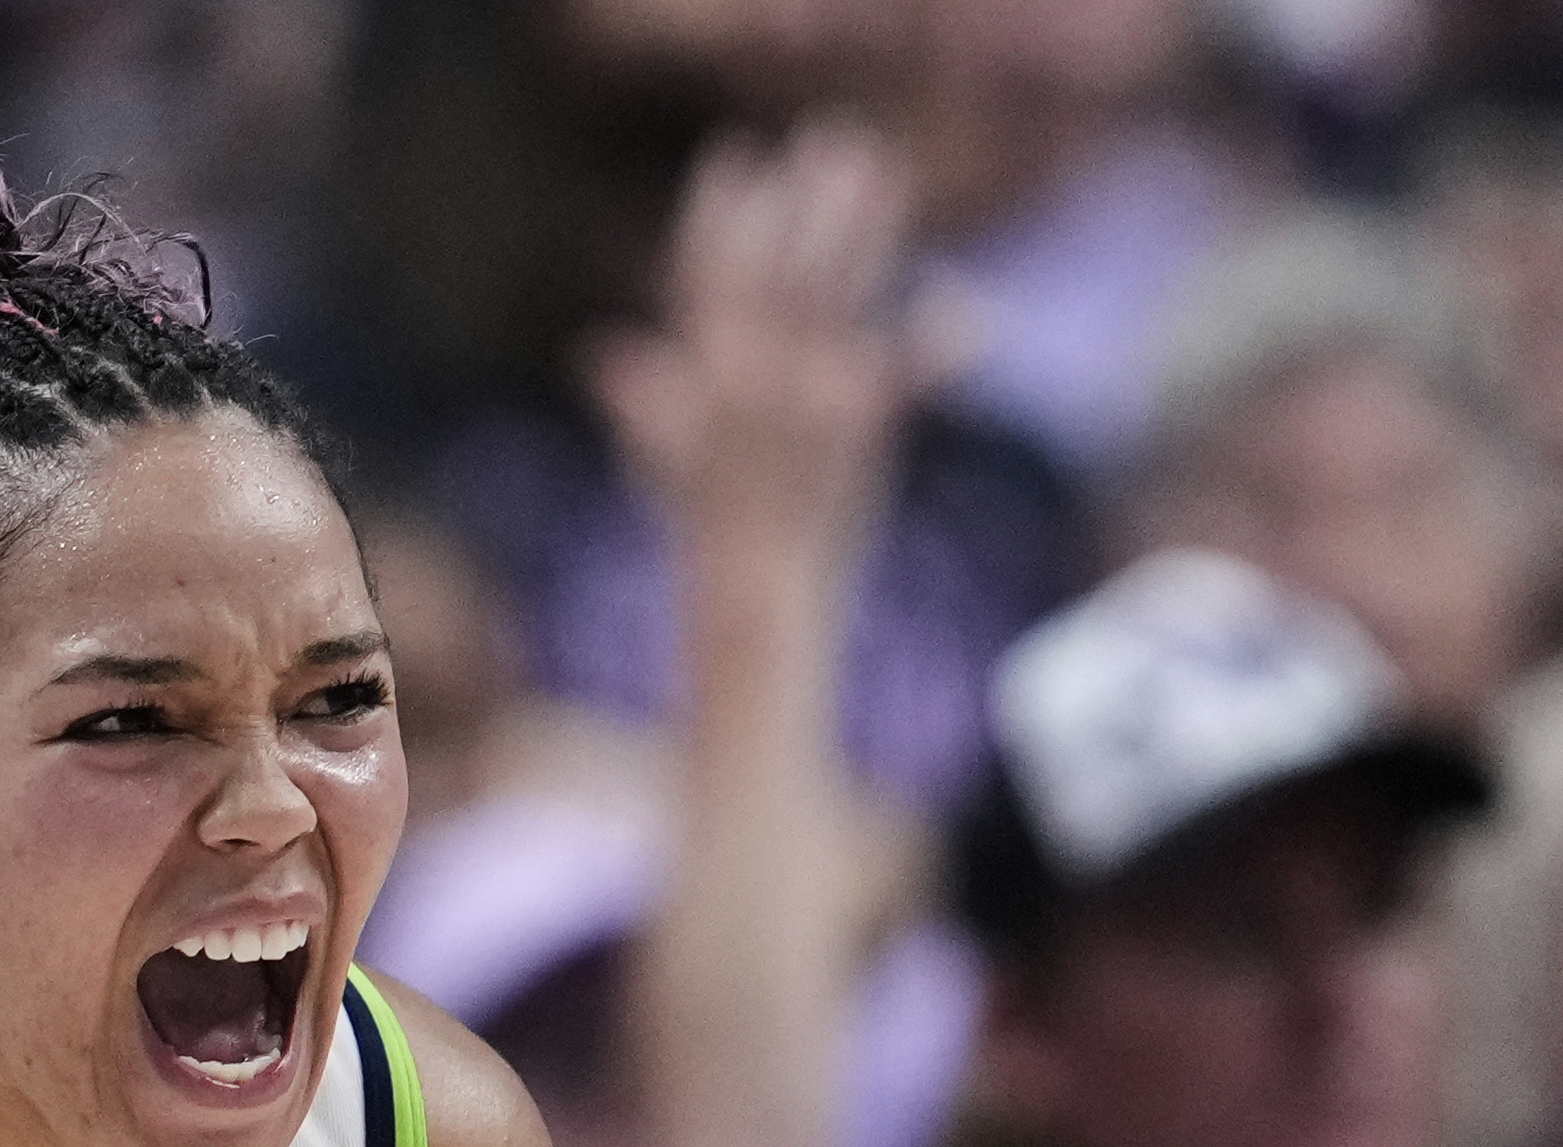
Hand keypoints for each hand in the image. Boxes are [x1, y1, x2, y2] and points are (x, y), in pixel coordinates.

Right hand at [593, 119, 914, 572]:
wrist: (756, 591)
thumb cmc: (706, 530)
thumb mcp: (661, 454)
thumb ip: (641, 395)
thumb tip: (602, 355)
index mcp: (703, 373)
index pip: (706, 270)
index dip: (720, 209)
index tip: (737, 156)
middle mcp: (752, 373)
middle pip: (781, 263)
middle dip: (803, 198)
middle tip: (831, 140)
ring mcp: (806, 394)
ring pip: (836, 288)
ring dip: (861, 225)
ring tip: (883, 172)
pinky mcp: (859, 425)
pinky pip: (902, 366)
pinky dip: (936, 336)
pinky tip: (960, 300)